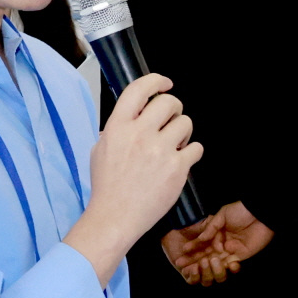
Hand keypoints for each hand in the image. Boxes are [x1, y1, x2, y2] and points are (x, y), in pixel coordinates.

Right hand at [63, 74, 200, 285]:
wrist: (116, 216)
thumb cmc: (108, 187)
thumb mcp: (101, 149)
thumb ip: (118, 128)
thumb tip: (135, 115)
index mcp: (118, 127)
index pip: (139, 89)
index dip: (156, 81)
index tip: (165, 83)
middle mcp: (139, 135)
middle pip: (169, 102)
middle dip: (174, 109)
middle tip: (170, 121)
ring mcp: (160, 150)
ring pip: (186, 123)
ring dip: (183, 132)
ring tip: (173, 146)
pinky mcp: (177, 167)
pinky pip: (197, 148)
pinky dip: (192, 153)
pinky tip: (180, 161)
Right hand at [161, 202, 274, 285]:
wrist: (260, 213)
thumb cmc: (241, 211)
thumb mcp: (222, 215)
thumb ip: (210, 228)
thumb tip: (200, 239)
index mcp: (217, 233)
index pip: (202, 243)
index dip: (191, 249)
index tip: (180, 254)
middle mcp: (222, 243)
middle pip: (206, 254)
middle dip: (193, 259)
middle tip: (181, 265)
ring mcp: (231, 250)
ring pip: (216, 261)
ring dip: (206, 265)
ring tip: (195, 267)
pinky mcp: (241, 256)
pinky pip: (230, 264)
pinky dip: (221, 267)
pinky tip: (212, 268)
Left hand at [161, 212, 234, 285]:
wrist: (176, 226)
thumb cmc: (194, 225)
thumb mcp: (210, 225)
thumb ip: (219, 234)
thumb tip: (222, 249)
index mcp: (220, 256)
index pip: (231, 266)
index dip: (234, 267)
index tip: (233, 264)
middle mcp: (211, 265)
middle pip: (221, 277)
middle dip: (219, 271)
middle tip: (214, 260)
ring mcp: (199, 270)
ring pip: (208, 281)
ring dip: (207, 273)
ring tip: (203, 261)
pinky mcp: (187, 272)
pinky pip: (193, 280)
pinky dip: (194, 276)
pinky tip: (193, 267)